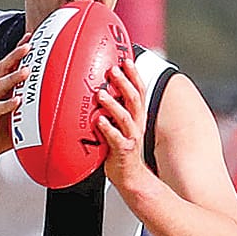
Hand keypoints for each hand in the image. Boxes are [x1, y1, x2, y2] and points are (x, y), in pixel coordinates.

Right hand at [0, 43, 27, 168]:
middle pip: (4, 68)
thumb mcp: (22, 116)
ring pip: (0, 85)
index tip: (31, 36)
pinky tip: (17, 101)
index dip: (19, 50)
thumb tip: (60, 103)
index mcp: (4, 90)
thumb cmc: (1, 132)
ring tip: (25, 71)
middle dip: (15, 55)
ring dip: (13, 77)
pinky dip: (7, 104)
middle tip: (28, 46)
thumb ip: (35, 107)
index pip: (11, 65)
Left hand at [95, 51, 147, 188]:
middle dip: (124, 82)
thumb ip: (113, 110)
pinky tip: (99, 121)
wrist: (130, 176)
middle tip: (113, 70)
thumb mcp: (119, 126)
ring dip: (113, 104)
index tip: (126, 59)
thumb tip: (98, 92)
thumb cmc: (120, 150)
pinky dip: (107, 128)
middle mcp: (136, 124)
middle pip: (133, 98)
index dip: (134, 75)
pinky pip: (116, 138)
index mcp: (136, 116)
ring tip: (101, 95)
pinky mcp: (123, 150)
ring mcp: (130, 136)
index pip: (138, 90)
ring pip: (125, 116)